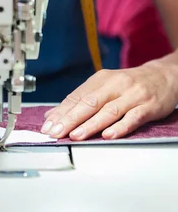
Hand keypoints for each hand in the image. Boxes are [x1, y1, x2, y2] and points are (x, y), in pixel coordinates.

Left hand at [41, 60, 177, 140]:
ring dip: (90, 125)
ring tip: (75, 135)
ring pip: (108, 111)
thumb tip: (52, 114)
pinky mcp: (148, 106)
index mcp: (100, 80)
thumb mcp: (103, 87)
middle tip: (56, 132)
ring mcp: (132, 95)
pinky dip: (120, 127)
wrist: (164, 76)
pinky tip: (108, 135)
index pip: (76, 98)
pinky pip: (133, 117)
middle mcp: (115, 85)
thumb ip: (79, 101)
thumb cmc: (129, 84)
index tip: (47, 126)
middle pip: (89, 103)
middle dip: (69, 119)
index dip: (60, 113)